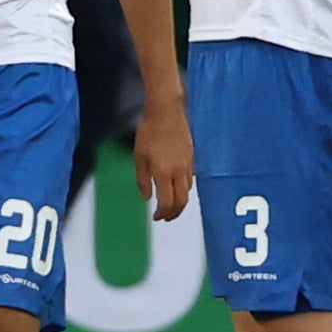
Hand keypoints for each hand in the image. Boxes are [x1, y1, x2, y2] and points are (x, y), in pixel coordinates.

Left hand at [133, 101, 193, 223]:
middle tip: (166, 218)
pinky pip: (190, 180)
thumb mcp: (139, 157)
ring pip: (188, 191)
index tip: (156, 217)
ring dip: (179, 202)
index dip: (162, 213)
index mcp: (163, 172)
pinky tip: (175, 187)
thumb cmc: (149, 133)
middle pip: (182, 201)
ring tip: (170, 204)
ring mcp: (188, 165)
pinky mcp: (192, 158)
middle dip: (174, 213)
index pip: (167, 201)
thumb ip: (143, 180)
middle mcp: (178, 171)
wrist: (167, 113)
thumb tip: (147, 197)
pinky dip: (183, 188)